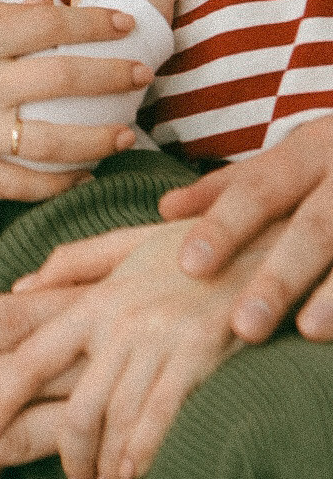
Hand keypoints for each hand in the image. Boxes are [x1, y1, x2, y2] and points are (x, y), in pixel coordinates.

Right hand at [0, 0, 148, 204]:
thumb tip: (45, 9)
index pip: (46, 25)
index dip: (93, 23)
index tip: (124, 24)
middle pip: (62, 81)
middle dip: (112, 77)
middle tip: (143, 74)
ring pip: (53, 142)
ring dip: (100, 138)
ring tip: (126, 134)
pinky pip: (21, 184)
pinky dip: (59, 183)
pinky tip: (83, 175)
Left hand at [0, 220, 269, 478]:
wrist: (252, 241)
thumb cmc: (183, 248)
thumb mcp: (121, 244)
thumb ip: (69, 265)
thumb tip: (19, 288)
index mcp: (93, 299)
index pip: (34, 354)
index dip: (5, 396)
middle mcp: (120, 323)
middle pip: (78, 405)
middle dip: (65, 452)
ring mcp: (159, 342)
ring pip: (118, 419)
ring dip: (106, 462)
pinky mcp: (198, 356)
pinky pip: (161, 415)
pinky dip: (143, 450)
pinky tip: (133, 473)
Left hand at [160, 115, 332, 340]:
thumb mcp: (288, 158)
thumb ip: (229, 186)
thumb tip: (165, 209)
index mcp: (309, 149)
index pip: (257, 188)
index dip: (224, 226)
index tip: (189, 265)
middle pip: (312, 228)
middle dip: (279, 276)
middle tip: (244, 325)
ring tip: (307, 329)